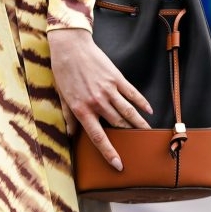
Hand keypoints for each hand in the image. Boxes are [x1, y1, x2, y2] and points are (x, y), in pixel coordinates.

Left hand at [48, 29, 151, 171]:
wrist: (71, 46)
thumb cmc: (63, 71)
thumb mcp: (62, 96)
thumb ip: (68, 116)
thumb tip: (70, 134)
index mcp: (82, 109)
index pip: (98, 137)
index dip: (109, 153)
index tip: (119, 165)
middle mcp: (97, 102)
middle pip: (118, 125)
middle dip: (129, 138)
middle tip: (139, 148)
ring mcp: (109, 90)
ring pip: (129, 112)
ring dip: (139, 124)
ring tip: (148, 134)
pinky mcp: (117, 78)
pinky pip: (132, 94)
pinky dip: (142, 103)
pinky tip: (148, 111)